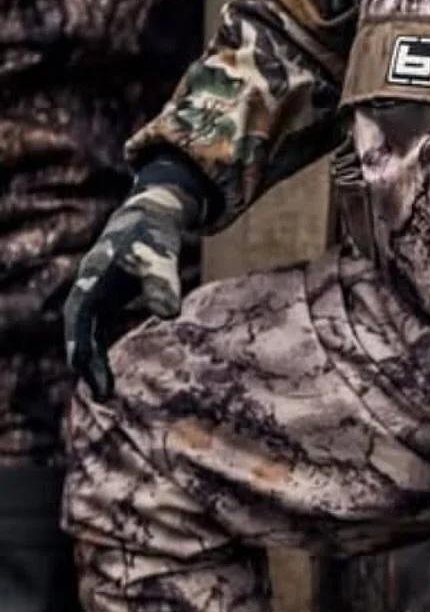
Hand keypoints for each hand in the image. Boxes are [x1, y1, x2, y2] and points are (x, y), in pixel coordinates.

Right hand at [64, 155, 204, 400]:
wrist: (148, 217)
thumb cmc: (154, 237)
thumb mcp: (160, 256)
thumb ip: (164, 282)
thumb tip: (169, 314)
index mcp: (94, 274)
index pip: (80, 312)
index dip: (80, 339)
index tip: (81, 366)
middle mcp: (88, 285)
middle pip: (79, 326)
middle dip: (85, 358)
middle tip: (100, 393)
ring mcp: (94, 293)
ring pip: (86, 331)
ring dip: (90, 360)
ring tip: (104, 394)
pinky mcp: (105, 301)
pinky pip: (96, 331)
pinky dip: (98, 352)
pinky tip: (107, 377)